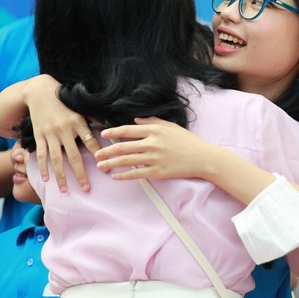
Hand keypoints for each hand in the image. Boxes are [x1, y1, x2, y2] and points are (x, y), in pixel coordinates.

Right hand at [26, 75, 99, 192]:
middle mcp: (64, 129)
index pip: (91, 142)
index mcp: (78, 122)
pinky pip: (41, 154)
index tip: (107, 170)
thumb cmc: (64, 102)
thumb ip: (93, 119)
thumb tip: (109, 128)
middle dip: (81, 174)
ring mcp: (50, 134)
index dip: (99, 155)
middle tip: (86, 189)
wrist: (40, 91)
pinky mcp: (38, 135)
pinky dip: (43, 168)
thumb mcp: (80, 108)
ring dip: (61, 176)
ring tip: (64, 190)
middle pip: (74, 156)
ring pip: (56, 159)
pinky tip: (46, 179)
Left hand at [97, 117, 216, 180]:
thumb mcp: (171, 126)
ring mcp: (154, 158)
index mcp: (154, 130)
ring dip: (111, 163)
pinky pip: (136, 174)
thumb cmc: (188, 141)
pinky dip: (123, 175)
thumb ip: (152, 121)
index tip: (103, 134)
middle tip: (96, 154)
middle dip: (107, 151)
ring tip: (101, 166)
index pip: (128, 130)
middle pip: (123, 147)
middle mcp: (152, 143)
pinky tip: (115, 176)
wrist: (202, 157)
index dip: (113, 132)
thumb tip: (135, 121)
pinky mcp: (157, 172)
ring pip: (126, 161)